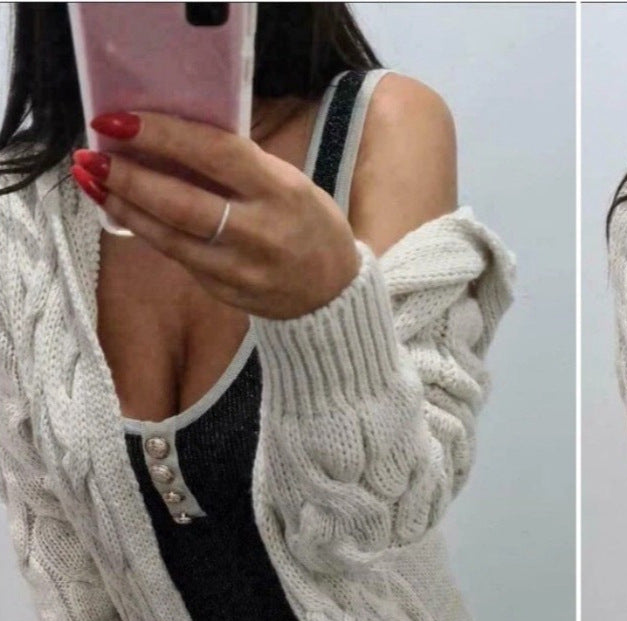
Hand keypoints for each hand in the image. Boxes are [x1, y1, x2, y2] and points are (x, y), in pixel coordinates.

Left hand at [69, 109, 360, 319]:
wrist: (335, 295)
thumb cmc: (310, 226)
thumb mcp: (289, 183)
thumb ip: (239, 166)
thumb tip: (171, 140)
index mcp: (280, 192)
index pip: (214, 155)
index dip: (162, 136)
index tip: (119, 121)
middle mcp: (261, 233)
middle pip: (182, 204)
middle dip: (130, 178)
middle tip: (91, 157)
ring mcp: (242, 269)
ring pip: (171, 238)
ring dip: (126, 208)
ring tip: (94, 184)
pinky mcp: (228, 294)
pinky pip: (181, 259)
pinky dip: (149, 233)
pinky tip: (126, 213)